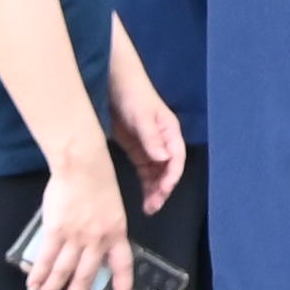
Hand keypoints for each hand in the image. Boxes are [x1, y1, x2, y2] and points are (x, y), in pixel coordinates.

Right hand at [19, 147, 132, 289]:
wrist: (82, 166)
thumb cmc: (98, 184)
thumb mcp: (112, 211)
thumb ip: (104, 232)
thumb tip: (90, 253)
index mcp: (117, 234)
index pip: (123, 268)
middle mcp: (98, 240)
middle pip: (87, 277)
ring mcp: (77, 236)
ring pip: (64, 271)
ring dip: (52, 288)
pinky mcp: (56, 231)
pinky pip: (46, 259)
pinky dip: (38, 274)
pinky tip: (33, 283)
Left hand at [113, 74, 187, 212]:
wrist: (112, 82)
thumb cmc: (132, 95)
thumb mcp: (142, 115)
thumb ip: (152, 137)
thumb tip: (164, 160)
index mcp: (170, 132)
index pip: (176, 158)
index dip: (172, 176)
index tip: (164, 191)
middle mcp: (163, 141)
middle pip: (167, 170)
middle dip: (163, 189)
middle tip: (153, 207)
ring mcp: (149, 146)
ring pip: (156, 173)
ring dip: (154, 190)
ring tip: (148, 208)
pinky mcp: (136, 149)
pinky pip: (144, 171)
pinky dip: (145, 184)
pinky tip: (142, 197)